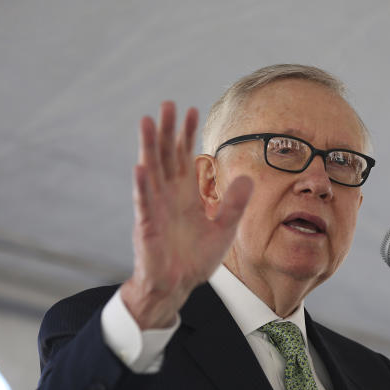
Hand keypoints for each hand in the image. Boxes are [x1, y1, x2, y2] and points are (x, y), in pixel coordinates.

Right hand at [121, 102, 252, 328]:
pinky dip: (142, 186)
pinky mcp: (147, 225)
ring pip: (151, 171)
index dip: (188, 135)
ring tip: (148, 122)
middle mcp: (169, 195)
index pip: (186, 157)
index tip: (192, 110)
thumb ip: (234, 204)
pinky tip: (141, 167)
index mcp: (186, 194)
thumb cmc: (196, 258)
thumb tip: (248, 178)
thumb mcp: (224, 229)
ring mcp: (156, 208)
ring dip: (149, 147)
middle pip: (166, 156)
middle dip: (168, 131)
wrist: (178, 285)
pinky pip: (144, 202)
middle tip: (168, 104)